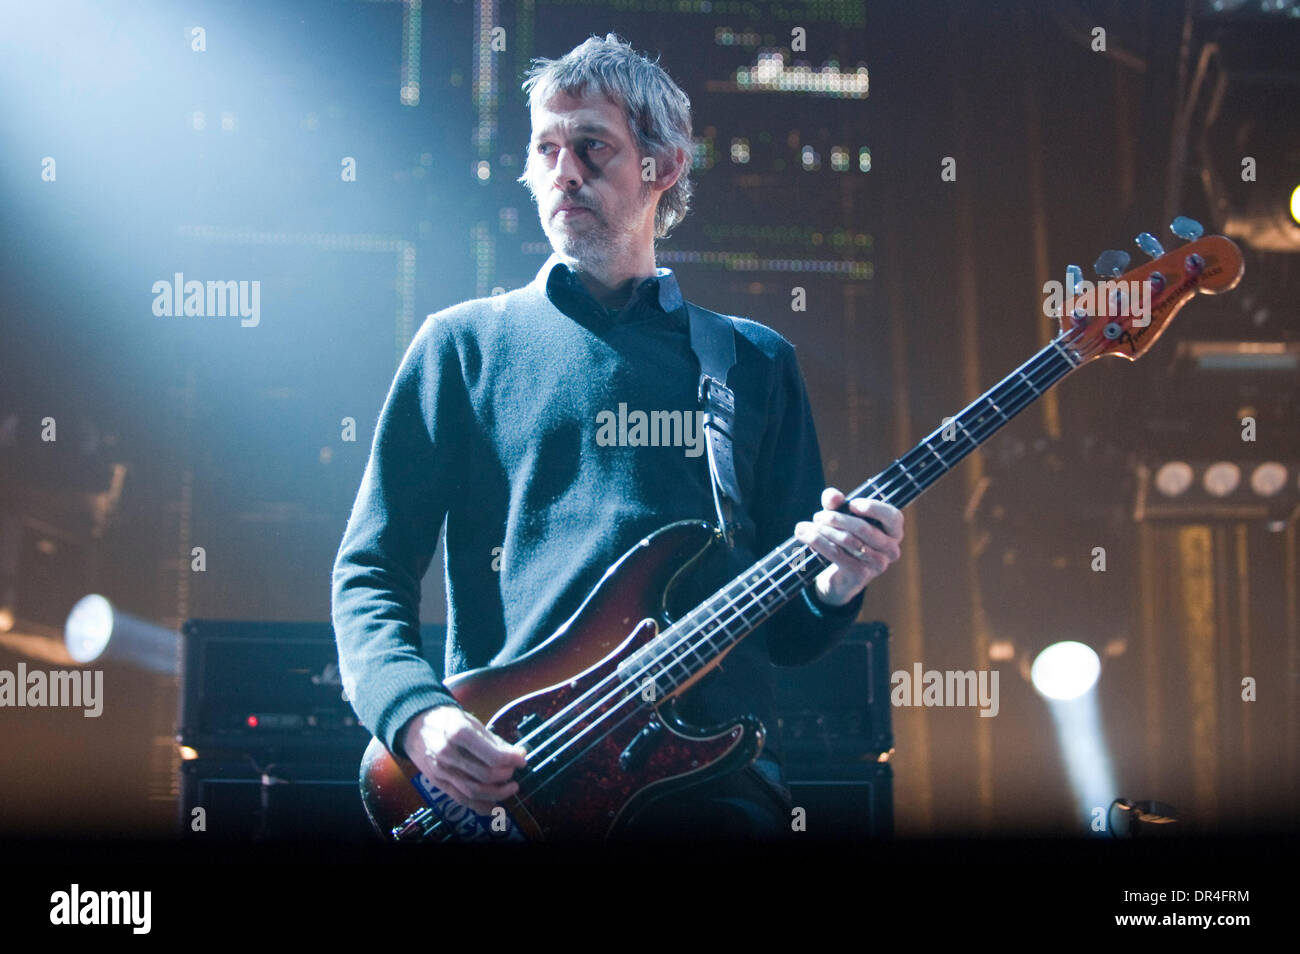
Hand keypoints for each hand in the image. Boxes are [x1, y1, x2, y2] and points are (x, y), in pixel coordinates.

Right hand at [400, 704, 527, 814]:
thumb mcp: (471, 721)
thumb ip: (495, 740)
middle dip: (505, 775)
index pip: (492, 755)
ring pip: (473, 791)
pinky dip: (480, 806)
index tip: (522, 759)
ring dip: (497, 793)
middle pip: (484, 775)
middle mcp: (447, 753)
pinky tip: (495, 805)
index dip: (512, 760)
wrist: (414, 725)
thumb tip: (519, 754)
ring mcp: (440, 770)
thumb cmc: (447, 720)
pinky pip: (461, 799)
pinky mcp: (437, 782)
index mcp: (458, 732)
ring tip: (511, 787)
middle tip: (514, 770)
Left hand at [793, 487, 903, 606]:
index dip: (873, 508)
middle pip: (864, 528)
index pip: (893, 517)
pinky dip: (818, 542)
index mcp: (893, 532)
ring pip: (848, 541)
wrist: (839, 576)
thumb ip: (836, 502)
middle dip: (836, 518)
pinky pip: (837, 554)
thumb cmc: (845, 537)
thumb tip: (833, 497)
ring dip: (824, 530)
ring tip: (806, 527)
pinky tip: (804, 535)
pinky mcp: (861, 576)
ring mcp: (877, 565)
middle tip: (818, 516)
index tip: (852, 504)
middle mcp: (891, 550)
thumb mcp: (840, 515)